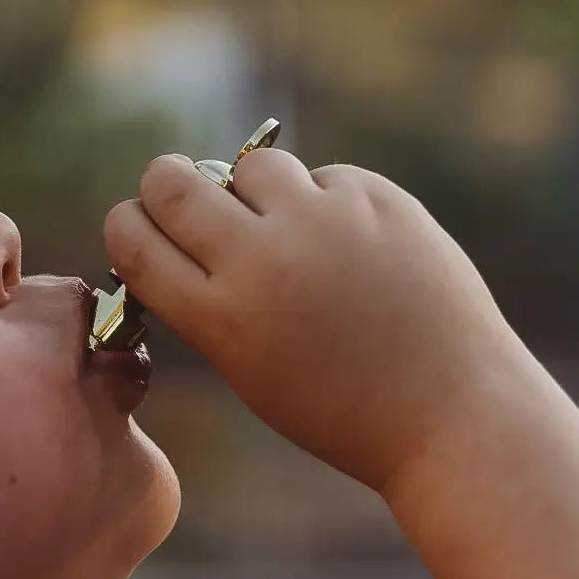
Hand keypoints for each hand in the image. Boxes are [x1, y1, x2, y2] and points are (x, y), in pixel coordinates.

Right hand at [104, 149, 523, 491]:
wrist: (451, 411)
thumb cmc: (342, 405)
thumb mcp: (251, 370)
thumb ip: (208, 303)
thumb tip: (181, 233)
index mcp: (220, 316)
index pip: (133, 238)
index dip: (127, 223)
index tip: (141, 224)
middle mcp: (262, 259)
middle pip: (170, 180)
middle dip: (165, 182)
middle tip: (183, 193)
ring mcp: (321, 222)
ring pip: (252, 166)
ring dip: (254, 190)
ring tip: (289, 229)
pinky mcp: (376, 198)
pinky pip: (323, 179)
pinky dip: (326, 205)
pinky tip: (354, 247)